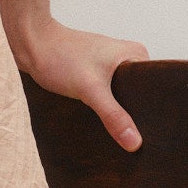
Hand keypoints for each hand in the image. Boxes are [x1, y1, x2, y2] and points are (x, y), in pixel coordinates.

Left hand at [12, 18, 149, 150]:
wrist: (31, 44)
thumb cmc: (60, 57)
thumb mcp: (91, 89)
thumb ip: (113, 116)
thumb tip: (135, 142)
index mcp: (136, 54)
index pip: (156, 89)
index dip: (153, 112)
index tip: (154, 135)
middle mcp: (128, 59)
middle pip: (139, 96)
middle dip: (134, 116)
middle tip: (134, 140)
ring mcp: (111, 67)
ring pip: (121, 98)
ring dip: (117, 113)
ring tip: (118, 134)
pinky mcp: (95, 74)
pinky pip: (107, 96)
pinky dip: (104, 108)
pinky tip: (102, 124)